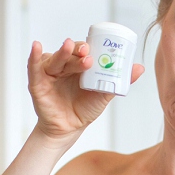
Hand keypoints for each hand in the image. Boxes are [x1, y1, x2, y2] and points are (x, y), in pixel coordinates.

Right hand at [28, 39, 145, 143]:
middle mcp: (64, 66)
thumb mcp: (105, 94)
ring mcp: (50, 73)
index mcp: (79, 66)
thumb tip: (140, 67)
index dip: (89, 48)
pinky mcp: (37, 82)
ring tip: (69, 46)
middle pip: (70, 54)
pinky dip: (34, 57)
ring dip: (62, 52)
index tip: (96, 49)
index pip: (83, 52)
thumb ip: (120, 81)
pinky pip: (34, 68)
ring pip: (56, 59)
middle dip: (77, 51)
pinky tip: (37, 46)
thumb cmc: (85, 108)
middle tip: (87, 51)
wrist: (70, 128)